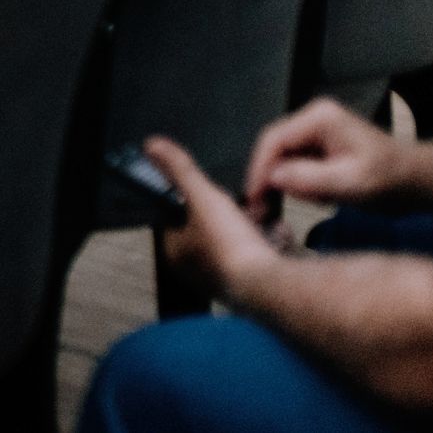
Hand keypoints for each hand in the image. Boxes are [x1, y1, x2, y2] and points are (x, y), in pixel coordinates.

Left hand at [153, 137, 282, 299]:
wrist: (271, 285)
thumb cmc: (229, 248)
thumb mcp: (202, 197)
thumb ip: (181, 171)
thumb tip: (154, 146)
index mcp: (176, 252)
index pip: (180, 216)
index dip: (199, 200)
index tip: (215, 193)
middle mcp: (200, 270)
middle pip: (217, 227)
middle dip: (237, 213)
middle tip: (248, 208)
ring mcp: (231, 280)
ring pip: (245, 240)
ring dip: (259, 226)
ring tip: (265, 221)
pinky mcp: (258, 286)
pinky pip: (265, 255)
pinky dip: (274, 242)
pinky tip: (279, 237)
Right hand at [245, 97, 411, 210]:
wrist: (425, 182)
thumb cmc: (394, 180)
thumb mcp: (352, 183)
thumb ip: (310, 178)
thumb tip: (272, 177)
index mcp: (319, 118)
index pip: (274, 140)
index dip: (259, 169)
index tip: (253, 198)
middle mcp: (314, 119)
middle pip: (276, 149)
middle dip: (272, 179)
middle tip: (266, 210)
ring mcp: (318, 133)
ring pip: (286, 160)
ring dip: (292, 185)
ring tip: (318, 202)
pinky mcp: (323, 148)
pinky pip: (299, 166)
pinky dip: (304, 186)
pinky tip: (324, 198)